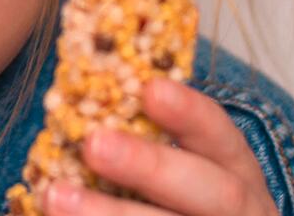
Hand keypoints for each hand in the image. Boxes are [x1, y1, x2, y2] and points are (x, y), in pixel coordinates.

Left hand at [44, 78, 277, 215]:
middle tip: (93, 145)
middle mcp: (239, 212)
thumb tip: (85, 89)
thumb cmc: (183, 202)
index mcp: (236, 172)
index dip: (190, 113)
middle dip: (150, 167)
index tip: (150, 89)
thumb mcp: (187, 166)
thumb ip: (146, 136)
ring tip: (53, 197)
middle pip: (210, 192)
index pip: (221, 135)